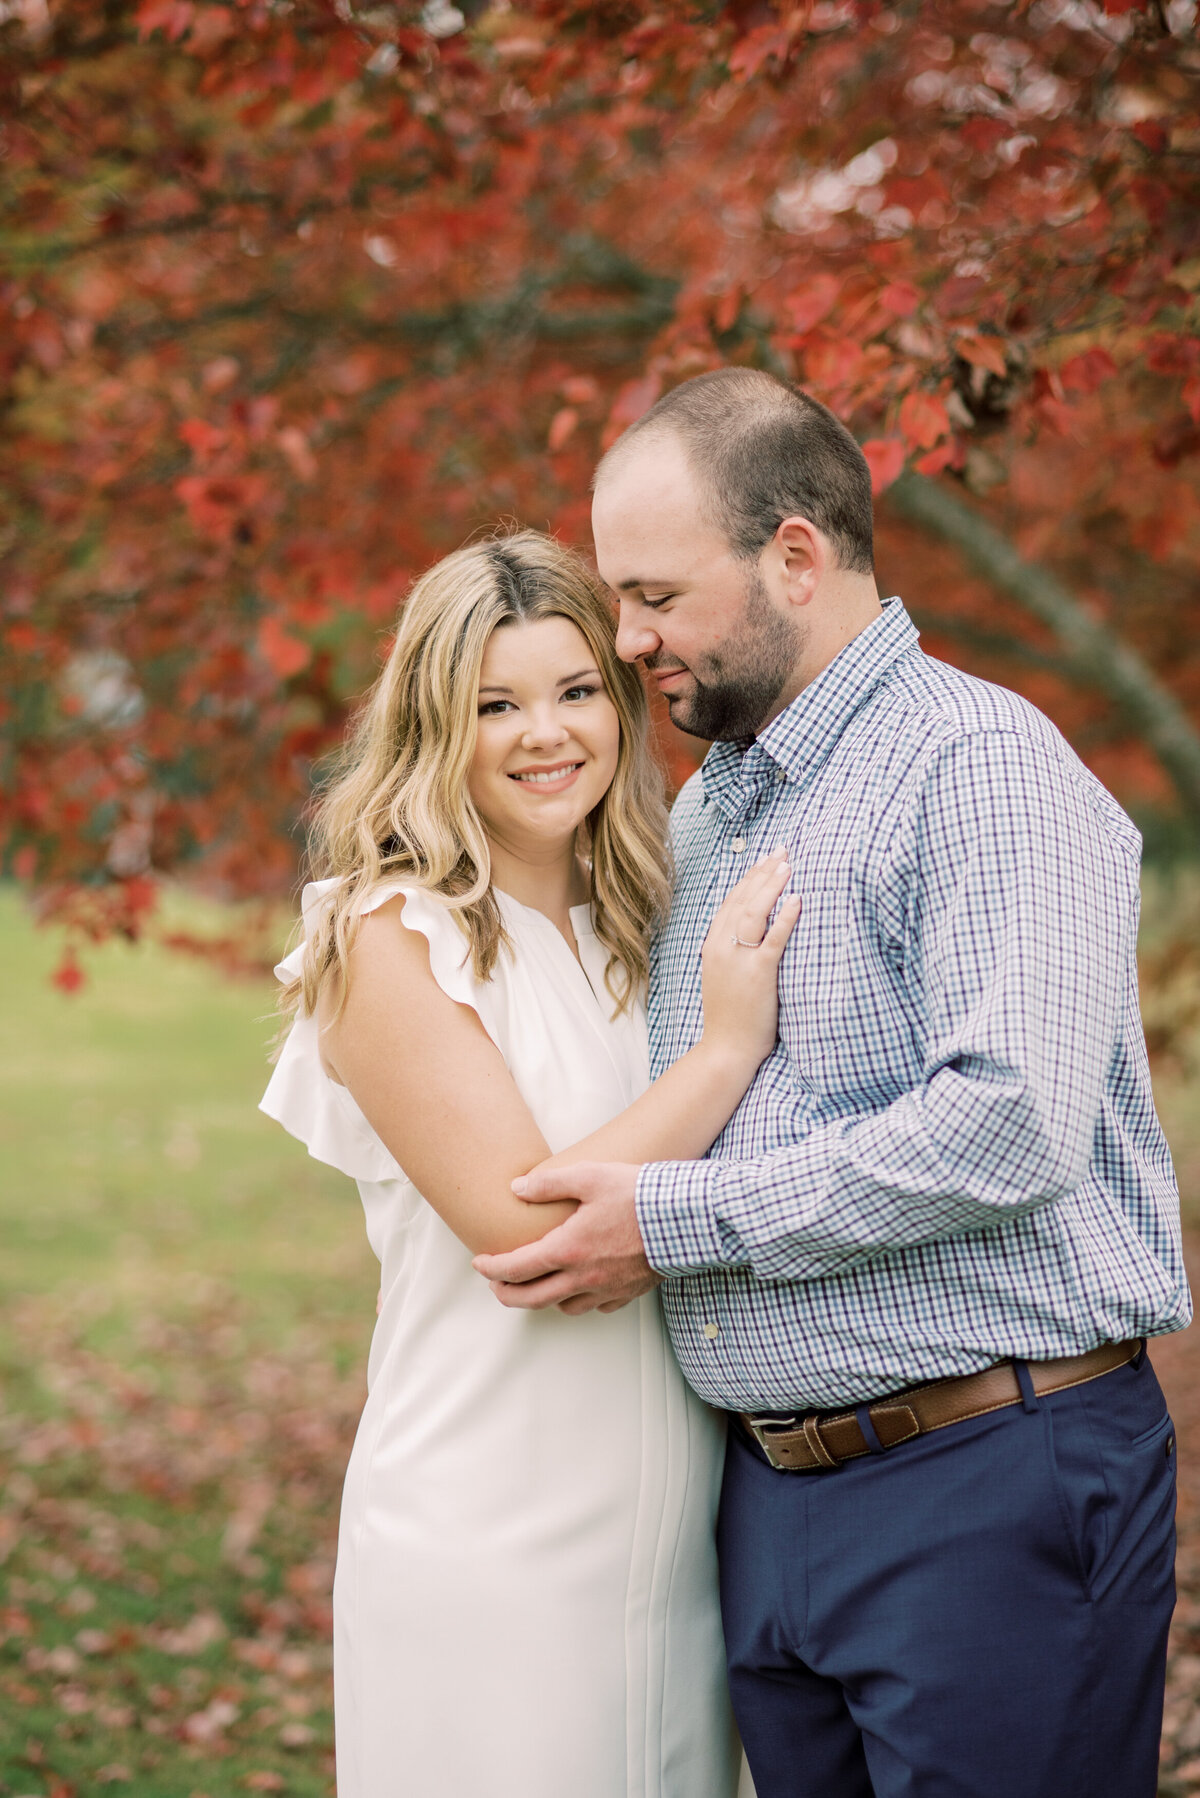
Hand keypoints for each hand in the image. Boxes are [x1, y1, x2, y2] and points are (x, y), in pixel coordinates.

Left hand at [472, 1162, 659, 1314]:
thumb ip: (549, 1183)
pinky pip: (595, 1307)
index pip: (516, 1268)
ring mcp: (606, 1289)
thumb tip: (517, 1188)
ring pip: (562, 1307)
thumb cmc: (639, 1194)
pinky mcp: (628, 1294)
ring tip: (536, 1285)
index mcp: (568, 1249)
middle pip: (531, 1299)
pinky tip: (579, 1287)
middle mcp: (583, 1277)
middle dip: (506, 1294)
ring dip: (542, 1299)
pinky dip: (579, 1301)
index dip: (492, 1268)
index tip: (479, 1264)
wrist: (686, 1219)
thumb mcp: (590, 1176)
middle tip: (495, 1285)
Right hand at [700, 852, 800, 1066]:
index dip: (750, 877)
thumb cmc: (731, 1016)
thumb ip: (733, 952)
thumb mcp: (723, 977)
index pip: (732, 902)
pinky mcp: (759, 974)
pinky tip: (797, 900)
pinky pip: (773, 938)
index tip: (767, 859)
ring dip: (772, 885)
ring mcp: (739, 960)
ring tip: (789, 866)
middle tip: (783, 851)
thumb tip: (751, 934)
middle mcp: (722, 948)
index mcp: (713, 946)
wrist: (727, 1049)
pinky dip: (785, 916)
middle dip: (763, 872)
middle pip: (743, 899)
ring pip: (754, 911)